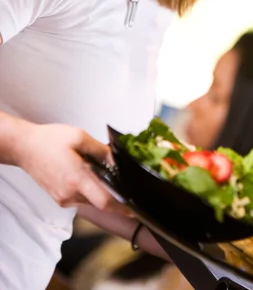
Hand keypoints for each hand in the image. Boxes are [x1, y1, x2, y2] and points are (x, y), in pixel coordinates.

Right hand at [14, 121, 130, 214]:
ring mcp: (63, 198)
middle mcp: (69, 193)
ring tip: (98, 172)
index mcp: (76, 179)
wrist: (25, 147)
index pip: (104, 202)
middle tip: (120, 182)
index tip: (135, 209)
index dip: (122, 208)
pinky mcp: (59, 198)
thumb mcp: (79, 137)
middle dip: (112, 195)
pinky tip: (85, 174)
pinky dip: (88, 190)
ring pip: (90, 201)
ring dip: (99, 191)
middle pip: (99, 202)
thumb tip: (116, 160)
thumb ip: (100, 150)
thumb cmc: (49, 140)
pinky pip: (80, 199)